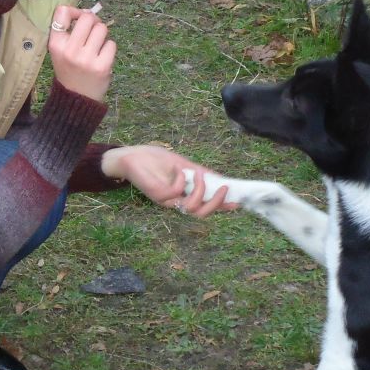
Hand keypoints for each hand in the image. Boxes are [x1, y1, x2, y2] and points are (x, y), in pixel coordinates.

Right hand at [47, 5, 115, 101]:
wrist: (77, 98)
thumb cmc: (69, 70)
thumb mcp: (60, 51)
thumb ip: (69, 31)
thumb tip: (89, 11)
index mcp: (56, 44)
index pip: (62, 12)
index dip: (74, 11)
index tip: (78, 18)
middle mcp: (70, 50)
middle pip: (87, 18)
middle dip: (93, 22)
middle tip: (92, 32)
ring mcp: (87, 59)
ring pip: (102, 28)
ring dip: (102, 35)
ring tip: (96, 46)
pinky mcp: (102, 66)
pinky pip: (111, 44)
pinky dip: (108, 49)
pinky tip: (101, 58)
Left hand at [101, 145, 238, 217]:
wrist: (131, 156)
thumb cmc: (156, 160)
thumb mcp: (184, 165)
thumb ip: (201, 174)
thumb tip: (222, 179)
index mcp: (185, 196)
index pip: (206, 206)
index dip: (222, 207)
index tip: (237, 202)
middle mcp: (177, 202)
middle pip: (201, 214)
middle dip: (216, 203)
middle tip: (223, 188)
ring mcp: (166, 200)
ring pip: (190, 207)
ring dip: (199, 190)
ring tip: (197, 173)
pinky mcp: (156, 195)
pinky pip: (175, 194)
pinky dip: (181, 181)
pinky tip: (179, 169)